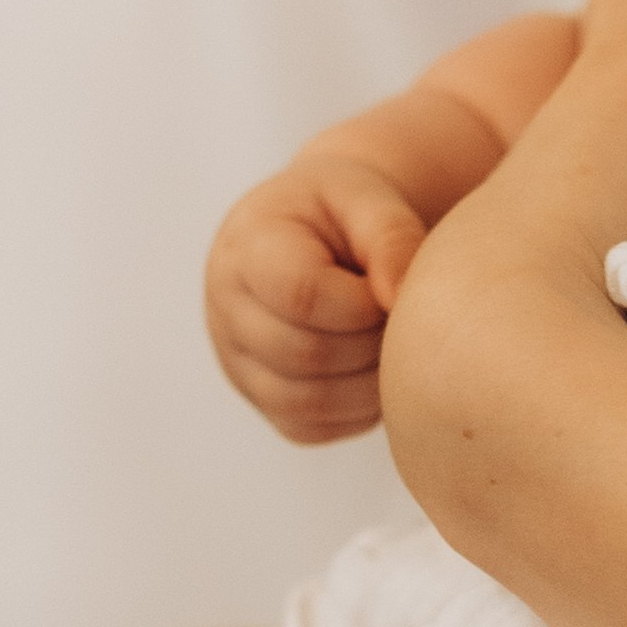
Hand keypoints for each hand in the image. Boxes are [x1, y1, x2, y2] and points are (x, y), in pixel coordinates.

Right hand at [205, 149, 429, 442]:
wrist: (318, 236)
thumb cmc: (344, 214)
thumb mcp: (369, 199)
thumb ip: (391, 238)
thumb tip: (399, 298)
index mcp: (247, 247)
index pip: (300, 294)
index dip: (363, 303)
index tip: (392, 288)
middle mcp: (225, 310)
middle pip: (305, 354)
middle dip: (370, 342)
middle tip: (401, 317)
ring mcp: (237, 363)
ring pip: (306, 402)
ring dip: (369, 383)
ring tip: (390, 341)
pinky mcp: (262, 402)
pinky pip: (311, 426)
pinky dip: (355, 409)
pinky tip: (371, 367)